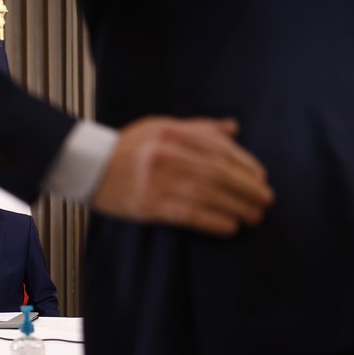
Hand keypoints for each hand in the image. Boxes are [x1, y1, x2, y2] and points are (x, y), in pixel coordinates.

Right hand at [91, 116, 273, 236]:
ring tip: (254, 217)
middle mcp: (167, 154)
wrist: (87, 166)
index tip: (261, 178)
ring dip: (237, 207)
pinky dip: (214, 221)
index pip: (219, 148)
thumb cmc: (126, 147)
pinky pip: (190, 214)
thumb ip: (198, 128)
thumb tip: (233, 129)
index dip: (245, 164)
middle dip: (247, 189)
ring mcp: (158, 180)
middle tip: (265, 201)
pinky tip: (229, 227)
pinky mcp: (150, 204)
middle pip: (218, 173)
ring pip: (209, 195)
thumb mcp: (160, 127)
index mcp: (172, 132)